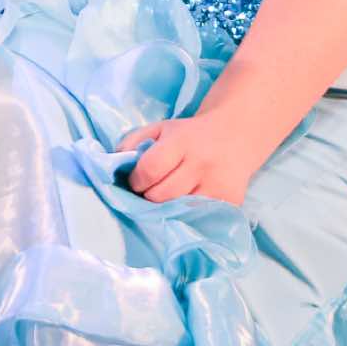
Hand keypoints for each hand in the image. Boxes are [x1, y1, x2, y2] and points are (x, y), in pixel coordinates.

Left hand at [120, 110, 273, 206]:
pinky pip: (198, 217)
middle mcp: (201, 163)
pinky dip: (187, 215)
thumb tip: (112, 163)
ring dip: (167, 208)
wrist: (235, 136)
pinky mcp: (231, 201)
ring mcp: (218, 185)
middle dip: (148, 196)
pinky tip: (186, 203)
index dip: (136, 180)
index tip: (136, 182)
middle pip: (161, 195)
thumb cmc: (189, 134)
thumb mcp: (159, 128)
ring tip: (167, 197)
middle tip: (150, 191)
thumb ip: (132, 141)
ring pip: (179, 211)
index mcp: (182, 142)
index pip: (149, 170)